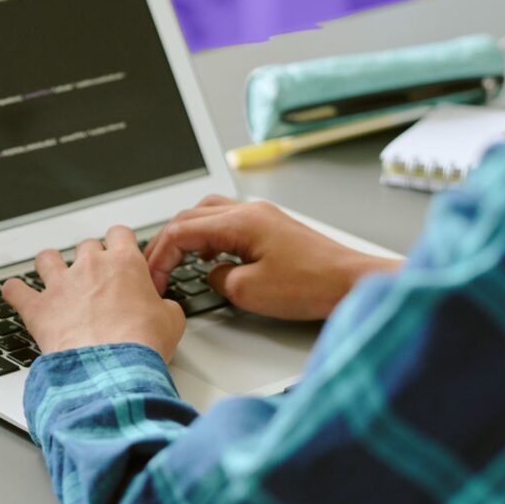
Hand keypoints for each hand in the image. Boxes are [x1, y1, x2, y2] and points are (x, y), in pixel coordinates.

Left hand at [3, 226, 185, 361]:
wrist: (112, 367)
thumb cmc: (142, 344)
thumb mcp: (172, 322)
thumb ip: (165, 306)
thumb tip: (164, 309)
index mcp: (124, 263)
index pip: (119, 233)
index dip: (119, 243)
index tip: (118, 252)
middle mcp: (90, 266)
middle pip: (85, 245)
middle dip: (89, 258)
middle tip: (94, 277)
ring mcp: (61, 284)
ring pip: (47, 258)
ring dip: (49, 264)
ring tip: (53, 275)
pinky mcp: (38, 307)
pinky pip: (15, 290)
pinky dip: (14, 292)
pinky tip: (15, 294)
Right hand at [143, 196, 401, 320]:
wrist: (350, 282)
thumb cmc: (311, 285)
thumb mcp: (248, 291)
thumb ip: (217, 278)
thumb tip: (212, 274)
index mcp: (239, 222)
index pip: (180, 231)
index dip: (160, 256)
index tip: (154, 278)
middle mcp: (249, 211)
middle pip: (189, 217)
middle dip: (167, 243)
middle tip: (156, 268)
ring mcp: (262, 216)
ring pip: (207, 215)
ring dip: (187, 235)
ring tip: (177, 260)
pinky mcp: (272, 227)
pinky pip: (228, 222)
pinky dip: (209, 237)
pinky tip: (211, 257)